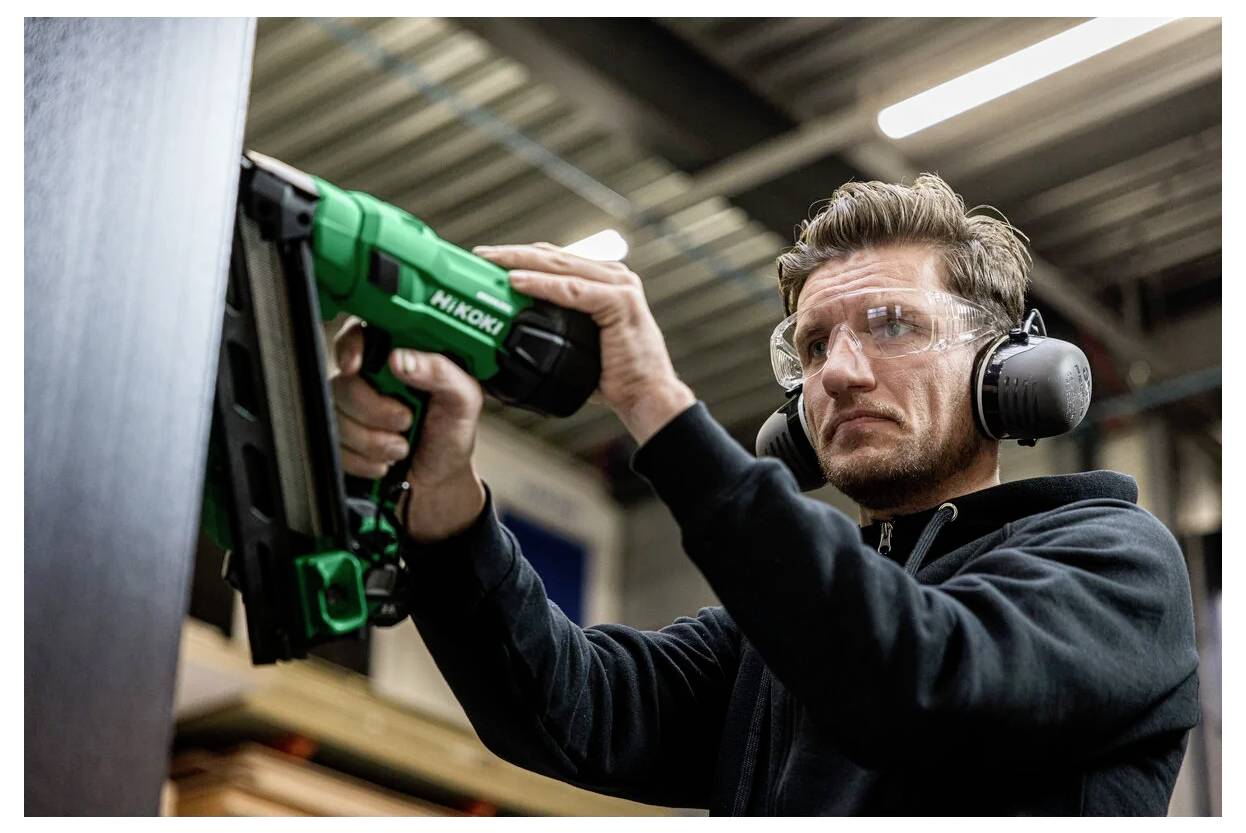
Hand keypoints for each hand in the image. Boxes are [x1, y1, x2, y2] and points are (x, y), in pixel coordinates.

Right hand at [331, 320, 485, 542]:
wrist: (440, 480)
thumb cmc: (451, 434)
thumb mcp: (463, 399)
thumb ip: (441, 371)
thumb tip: (403, 358)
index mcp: (400, 358)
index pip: (362, 335)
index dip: (352, 347)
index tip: (356, 366)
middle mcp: (371, 380)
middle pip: (345, 383)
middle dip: (374, 411)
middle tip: (405, 420)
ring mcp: (352, 410)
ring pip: (337, 417)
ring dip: (373, 441)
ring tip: (402, 446)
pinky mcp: (341, 439)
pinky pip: (334, 446)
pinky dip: (362, 460)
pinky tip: (385, 460)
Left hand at [473, 243, 695, 444]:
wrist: (646, 396)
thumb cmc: (612, 376)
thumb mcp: (577, 344)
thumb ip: (554, 328)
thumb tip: (511, 331)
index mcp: (604, 280)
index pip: (555, 260)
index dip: (519, 256)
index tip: (486, 259)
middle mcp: (614, 275)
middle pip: (553, 256)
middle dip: (512, 254)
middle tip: (479, 255)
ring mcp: (620, 285)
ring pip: (559, 266)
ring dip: (521, 262)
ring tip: (489, 262)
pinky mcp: (620, 301)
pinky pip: (572, 289)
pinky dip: (542, 285)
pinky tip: (516, 282)